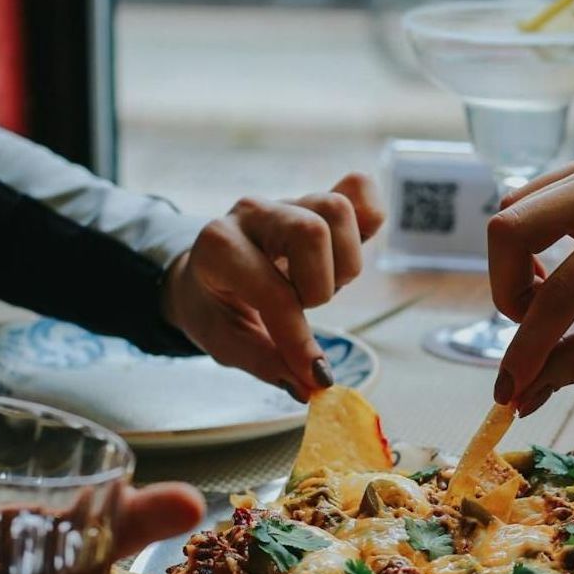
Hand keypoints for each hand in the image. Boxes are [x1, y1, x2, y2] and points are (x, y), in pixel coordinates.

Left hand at [164, 173, 384, 399]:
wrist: (205, 273)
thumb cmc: (215, 307)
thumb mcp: (224, 341)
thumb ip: (265, 362)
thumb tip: (311, 385)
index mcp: (219, 246)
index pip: (273, 289)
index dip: (297, 337)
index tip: (312, 372)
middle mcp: (253, 213)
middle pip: (312, 230)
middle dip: (320, 286)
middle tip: (306, 307)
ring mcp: (287, 201)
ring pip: (338, 210)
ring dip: (343, 262)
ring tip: (322, 285)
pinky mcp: (316, 200)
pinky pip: (360, 188)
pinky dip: (368, 221)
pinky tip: (348, 253)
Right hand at [487, 154, 573, 412]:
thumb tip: (521, 397)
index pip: (558, 293)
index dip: (527, 348)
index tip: (509, 388)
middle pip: (508, 231)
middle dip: (508, 293)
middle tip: (534, 328)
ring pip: (507, 217)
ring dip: (514, 272)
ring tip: (550, 303)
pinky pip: (521, 206)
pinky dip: (523, 250)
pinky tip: (557, 275)